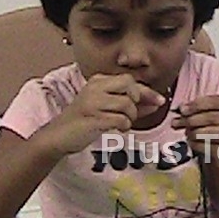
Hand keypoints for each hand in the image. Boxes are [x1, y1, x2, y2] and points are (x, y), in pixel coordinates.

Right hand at [39, 74, 164, 154]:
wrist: (58, 136)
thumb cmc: (84, 122)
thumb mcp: (107, 108)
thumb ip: (131, 104)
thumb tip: (156, 102)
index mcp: (98, 81)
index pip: (129, 80)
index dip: (147, 91)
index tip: (160, 101)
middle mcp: (95, 88)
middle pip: (129, 85)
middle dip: (138, 100)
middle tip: (132, 114)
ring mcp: (92, 102)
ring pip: (127, 104)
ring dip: (130, 117)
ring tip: (122, 123)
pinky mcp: (92, 117)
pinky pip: (120, 119)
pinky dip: (124, 126)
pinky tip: (117, 129)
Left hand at [171, 95, 218, 165]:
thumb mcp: (216, 116)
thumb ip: (200, 109)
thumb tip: (181, 108)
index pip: (216, 102)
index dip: (196, 105)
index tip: (182, 109)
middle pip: (211, 117)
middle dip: (190, 120)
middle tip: (176, 122)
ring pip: (208, 133)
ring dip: (192, 133)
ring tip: (187, 133)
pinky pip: (207, 147)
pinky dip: (195, 145)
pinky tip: (192, 143)